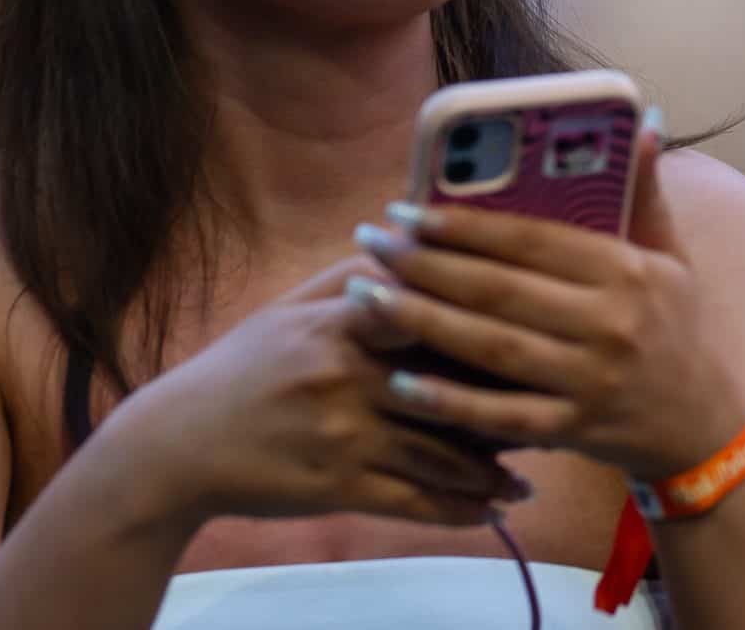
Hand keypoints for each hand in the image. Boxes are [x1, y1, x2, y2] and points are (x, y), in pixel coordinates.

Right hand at [106, 255, 524, 530]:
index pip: (437, 312)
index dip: (494, 322)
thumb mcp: (295, 307)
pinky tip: (495, 510)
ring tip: (539, 466)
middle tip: (567, 400)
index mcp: (347, 321)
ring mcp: (346, 434)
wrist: (177, 444)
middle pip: (451, 384)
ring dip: (497, 465)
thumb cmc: (246, 366)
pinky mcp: (337, 486)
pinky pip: (413, 501)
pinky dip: (460, 508)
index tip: (547, 326)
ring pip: (442, 451)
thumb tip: (419, 234)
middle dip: (513, 398)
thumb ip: (360, 273)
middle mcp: (351, 375)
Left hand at [352, 128, 744, 482]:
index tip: (408, 209)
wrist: (702, 424)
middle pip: (500, 290)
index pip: (533, 240)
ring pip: (491, 347)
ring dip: (421, 320)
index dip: (466, 225)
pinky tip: (400, 381)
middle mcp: (610, 323)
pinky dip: (449, 402)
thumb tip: (644, 122)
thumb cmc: (677, 329)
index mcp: (628, 272)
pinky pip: (500, 416)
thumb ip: (646, 194)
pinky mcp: (572, 430)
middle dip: (425, 264)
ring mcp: (589, 381)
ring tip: (365, 296)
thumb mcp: (671, 258)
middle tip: (370, 242)